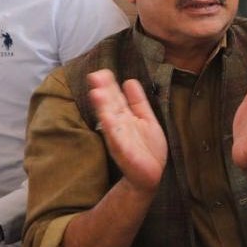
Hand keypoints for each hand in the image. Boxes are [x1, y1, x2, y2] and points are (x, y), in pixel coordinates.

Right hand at [87, 69, 167, 193]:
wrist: (151, 174)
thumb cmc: (148, 148)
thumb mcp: (146, 119)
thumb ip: (138, 102)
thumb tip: (129, 80)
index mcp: (125, 117)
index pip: (115, 98)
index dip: (109, 85)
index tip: (102, 71)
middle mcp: (120, 125)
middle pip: (110, 105)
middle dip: (103, 91)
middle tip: (94, 75)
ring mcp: (120, 138)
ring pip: (110, 119)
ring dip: (103, 107)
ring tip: (96, 92)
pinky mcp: (123, 151)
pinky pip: (116, 138)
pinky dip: (112, 127)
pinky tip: (107, 116)